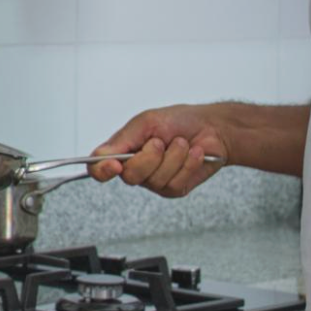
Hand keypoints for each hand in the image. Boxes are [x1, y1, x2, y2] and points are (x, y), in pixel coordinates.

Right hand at [88, 104, 227, 198]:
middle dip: (149, 157)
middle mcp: (136, 169)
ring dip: (173, 157)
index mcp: (123, 151)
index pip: (99, 169)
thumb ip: (123, 140)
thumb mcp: (147, 122)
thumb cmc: (179, 121)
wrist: (212, 127)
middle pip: (130, 176)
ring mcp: (155, 181)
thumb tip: (101, 156)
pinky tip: (194, 154)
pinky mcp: (174, 189)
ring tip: (182, 143)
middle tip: (161, 141)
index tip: (114, 165)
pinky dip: (188, 163)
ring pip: (155, 179)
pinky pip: (175, 182)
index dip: (102, 170)